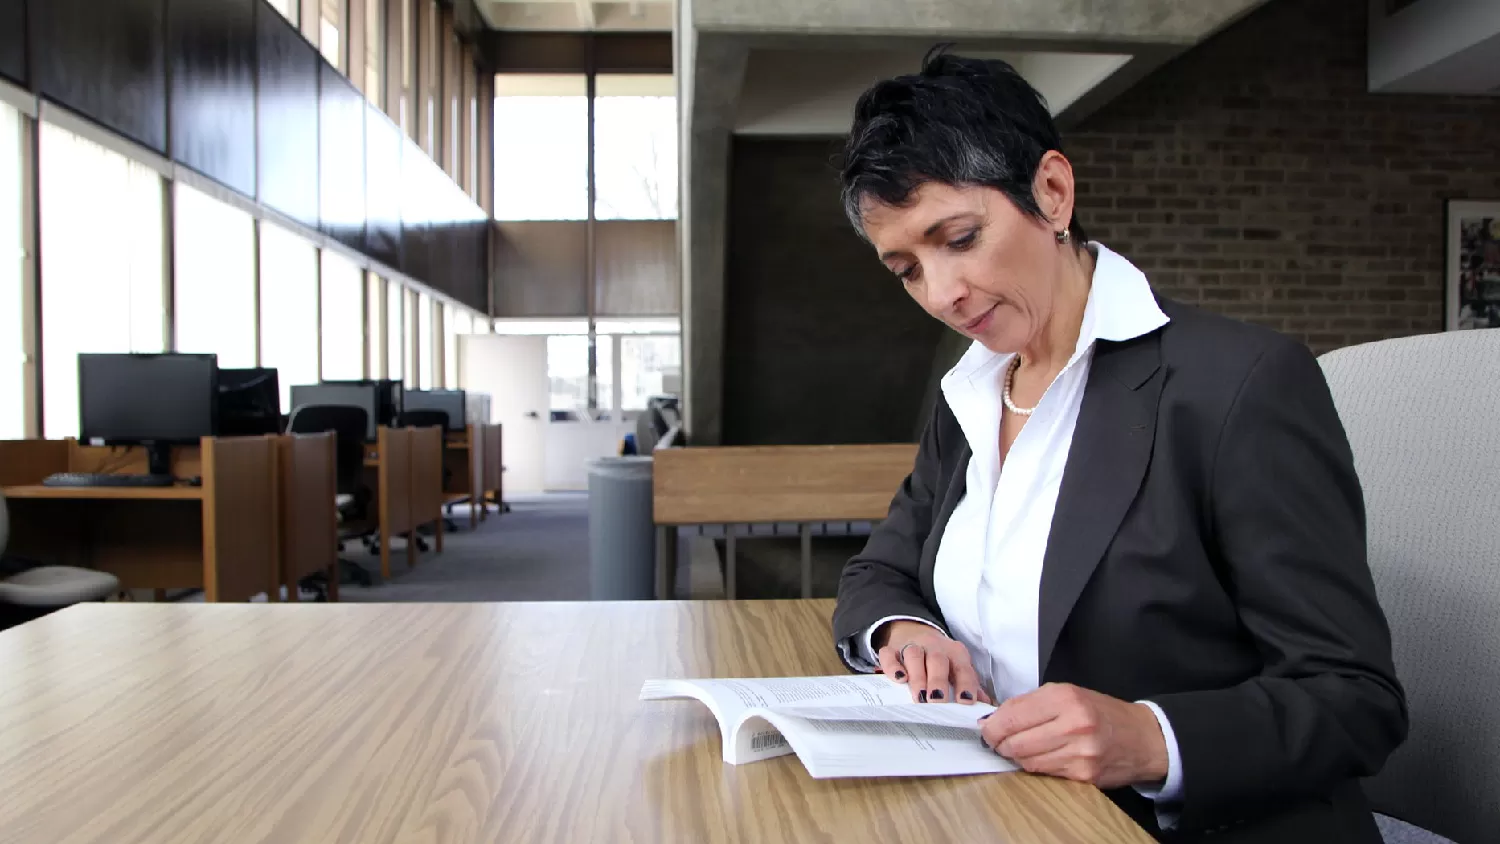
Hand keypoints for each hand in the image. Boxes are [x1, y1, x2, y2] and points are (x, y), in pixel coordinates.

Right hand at [875, 620, 990, 704]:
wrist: (914, 633)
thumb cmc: (941, 660)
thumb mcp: (957, 668)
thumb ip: (970, 686)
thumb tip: (987, 706)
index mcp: (955, 653)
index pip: (962, 668)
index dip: (965, 684)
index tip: (966, 701)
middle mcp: (934, 647)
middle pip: (937, 660)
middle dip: (938, 681)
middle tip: (938, 701)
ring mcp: (911, 646)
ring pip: (914, 655)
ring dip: (917, 677)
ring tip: (920, 697)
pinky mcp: (892, 649)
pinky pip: (889, 655)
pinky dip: (892, 667)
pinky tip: (898, 679)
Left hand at [979, 683, 1167, 789]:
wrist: (1143, 738)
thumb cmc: (1102, 712)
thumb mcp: (1068, 694)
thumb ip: (1029, 704)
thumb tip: (992, 719)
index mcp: (1066, 698)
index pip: (1012, 716)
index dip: (992, 726)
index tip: (986, 729)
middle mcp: (1074, 725)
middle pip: (1015, 742)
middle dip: (999, 744)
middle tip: (997, 741)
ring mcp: (1080, 753)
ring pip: (1027, 761)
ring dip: (1016, 756)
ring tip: (1019, 747)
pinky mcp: (1084, 775)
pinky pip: (1045, 773)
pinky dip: (1036, 765)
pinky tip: (1040, 756)